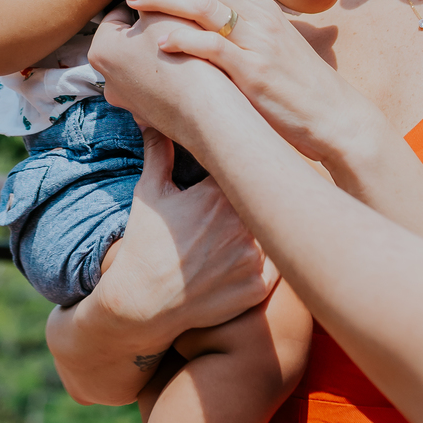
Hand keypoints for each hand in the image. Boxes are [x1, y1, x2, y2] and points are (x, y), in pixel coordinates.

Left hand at [89, 0, 371, 165]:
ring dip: (165, 0)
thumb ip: (239, 33)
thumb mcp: (269, 48)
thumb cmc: (296, 88)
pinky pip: (217, 48)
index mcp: (257, 9)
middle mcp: (258, 17)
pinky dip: (186, 41)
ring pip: (205, 8)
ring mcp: (258, 42)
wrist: (336, 117)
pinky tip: (160, 41)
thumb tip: (203, 28)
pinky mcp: (257, 72)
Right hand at [104, 125, 277, 337]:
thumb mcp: (150, 193)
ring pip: (276, 231)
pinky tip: (259, 257)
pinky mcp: (259, 286)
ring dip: (271, 227)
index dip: (249, 170)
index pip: (249, 169)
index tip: (246, 172)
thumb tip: (152, 120)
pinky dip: (272, 259)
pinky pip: (280, 265)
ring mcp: (253, 257)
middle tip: (263, 197)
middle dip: (264, 198)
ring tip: (270, 224)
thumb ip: (159, 152)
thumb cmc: (144, 244)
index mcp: (218, 194)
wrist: (142, 302)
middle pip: (267, 199)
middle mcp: (241, 223)